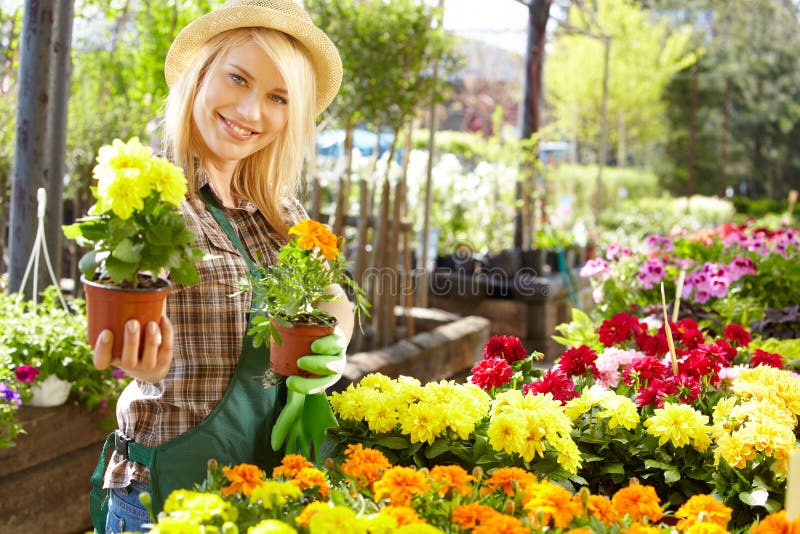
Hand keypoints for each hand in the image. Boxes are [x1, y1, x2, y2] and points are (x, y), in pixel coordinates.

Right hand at [93, 316, 173, 382]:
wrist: (151, 366)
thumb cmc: (130, 342)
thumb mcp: (119, 336)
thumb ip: (115, 317)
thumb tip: (108, 279)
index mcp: (112, 359)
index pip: (102, 361)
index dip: (102, 349)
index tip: (106, 332)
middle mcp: (129, 366)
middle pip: (128, 360)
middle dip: (131, 342)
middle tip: (132, 323)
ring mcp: (147, 366)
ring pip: (149, 359)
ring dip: (151, 341)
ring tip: (151, 324)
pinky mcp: (163, 361)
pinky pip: (166, 349)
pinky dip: (166, 333)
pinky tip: (163, 319)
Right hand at [270, 329, 346, 458]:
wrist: (318, 335)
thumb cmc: (303, 365)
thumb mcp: (294, 388)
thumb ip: (286, 413)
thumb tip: (274, 446)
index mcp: (322, 386)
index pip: (316, 400)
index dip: (306, 401)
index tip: (288, 386)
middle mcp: (332, 373)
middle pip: (326, 382)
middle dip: (309, 384)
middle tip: (292, 378)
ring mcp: (337, 356)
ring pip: (333, 364)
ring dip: (318, 363)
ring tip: (303, 359)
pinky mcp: (339, 339)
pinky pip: (336, 342)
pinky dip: (326, 344)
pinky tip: (315, 345)